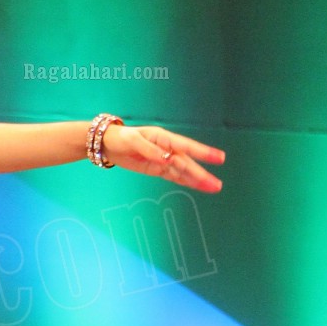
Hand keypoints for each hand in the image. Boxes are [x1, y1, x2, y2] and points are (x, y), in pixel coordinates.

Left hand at [101, 122, 224, 191]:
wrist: (108, 143)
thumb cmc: (121, 137)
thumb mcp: (133, 140)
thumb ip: (150, 150)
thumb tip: (167, 159)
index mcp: (164, 138)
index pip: (186, 146)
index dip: (203, 152)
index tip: (219, 158)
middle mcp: (167, 149)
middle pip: (187, 163)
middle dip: (202, 174)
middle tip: (217, 184)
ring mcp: (163, 160)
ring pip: (183, 171)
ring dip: (197, 180)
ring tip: (214, 188)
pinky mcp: (157, 169)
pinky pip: (173, 176)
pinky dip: (185, 182)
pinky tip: (198, 186)